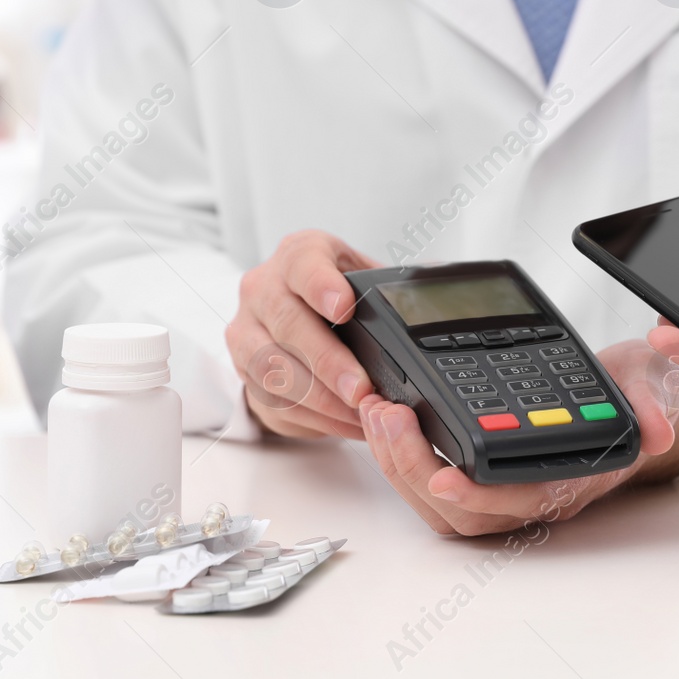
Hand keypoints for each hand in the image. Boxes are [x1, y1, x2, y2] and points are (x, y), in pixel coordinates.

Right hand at [225, 230, 377, 439]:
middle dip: (327, 362)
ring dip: (320, 398)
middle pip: (288, 324)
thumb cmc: (333, 294)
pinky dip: (314, 417)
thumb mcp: (358, 276)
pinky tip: (346, 423)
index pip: (303, 263)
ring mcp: (246, 331)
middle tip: (360, 388)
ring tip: (359, 413)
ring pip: (273, 369)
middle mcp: (262, 288)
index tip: (345, 307)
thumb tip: (435, 283)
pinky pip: (274, 400)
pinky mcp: (242, 371)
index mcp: (297, 255)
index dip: (322, 286)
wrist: (286, 315)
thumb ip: (389, 282)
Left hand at [357, 339, 678, 535]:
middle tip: (389, 414)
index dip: (479, 495)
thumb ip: (651, 404)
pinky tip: (387, 417)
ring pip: (441, 505)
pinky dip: (404, 456)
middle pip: (464, 512)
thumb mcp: (649, 386)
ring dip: (400, 464)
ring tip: (378, 411)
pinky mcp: (483, 472)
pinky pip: (434, 483)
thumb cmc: (634, 395)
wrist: (630, 396)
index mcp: (573, 478)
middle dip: (415, 468)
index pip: (519, 500)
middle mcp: (534, 493)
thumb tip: (657, 430)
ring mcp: (506, 488)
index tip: (443, 474)